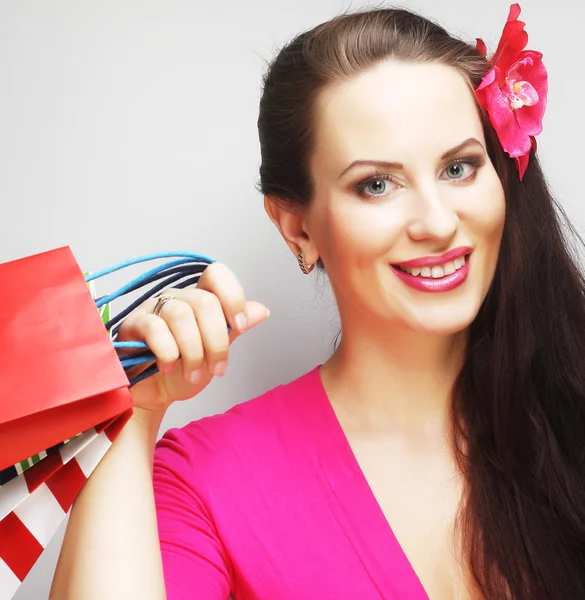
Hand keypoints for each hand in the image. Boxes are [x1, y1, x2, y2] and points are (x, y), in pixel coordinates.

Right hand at [117, 262, 269, 412]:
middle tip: (217, 369)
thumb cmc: (182, 371)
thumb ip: (235, 328)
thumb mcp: (216, 351)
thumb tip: (262, 309)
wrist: (153, 395)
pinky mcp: (133, 325)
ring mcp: (153, 308)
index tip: (239, 327)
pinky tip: (169, 367)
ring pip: (180, 315)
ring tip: (193, 374)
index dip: (232, 296)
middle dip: (216, 340)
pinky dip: (168, 353)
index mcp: (199, 299)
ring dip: (193, 352)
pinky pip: (154, 328)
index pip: (216, 274)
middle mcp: (177, 298)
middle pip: (204, 302)